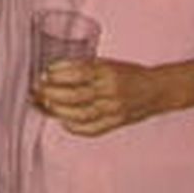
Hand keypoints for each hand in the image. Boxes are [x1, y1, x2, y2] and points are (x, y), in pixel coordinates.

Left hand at [33, 57, 164, 135]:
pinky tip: (63, 121)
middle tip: (36, 90)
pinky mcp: (116, 122)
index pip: (79, 72)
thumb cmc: (129, 74)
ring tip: (43, 105)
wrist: (157, 90)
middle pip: (75, 95)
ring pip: (80, 114)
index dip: (58, 74)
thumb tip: (52, 71)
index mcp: (108, 72)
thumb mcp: (108, 63)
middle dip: (51, 93)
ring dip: (57, 111)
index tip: (44, 73)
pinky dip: (75, 127)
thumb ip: (84, 67)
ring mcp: (114, 109)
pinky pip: (92, 129)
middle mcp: (111, 91)